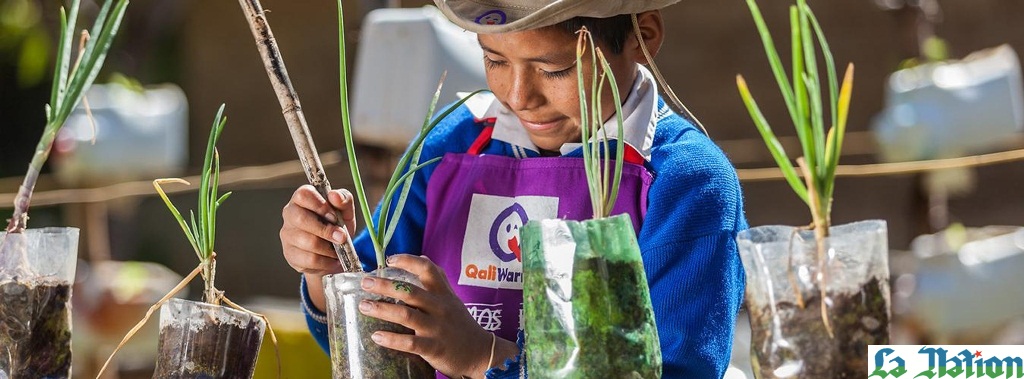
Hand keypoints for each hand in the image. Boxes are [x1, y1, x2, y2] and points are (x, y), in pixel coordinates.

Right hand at [280, 185, 356, 310]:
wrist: (335, 251)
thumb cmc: (337, 226)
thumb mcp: (345, 211)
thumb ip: (344, 199)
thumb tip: (335, 195)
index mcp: (302, 198)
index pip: (303, 195)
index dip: (320, 206)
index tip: (334, 216)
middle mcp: (290, 214)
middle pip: (301, 219)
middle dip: (325, 230)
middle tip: (341, 237)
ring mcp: (287, 235)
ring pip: (307, 242)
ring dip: (328, 248)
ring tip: (338, 250)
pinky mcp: (290, 254)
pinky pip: (309, 260)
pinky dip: (326, 262)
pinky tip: (332, 259)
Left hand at [358, 254, 518, 377]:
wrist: (480, 353)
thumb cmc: (461, 324)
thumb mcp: (452, 298)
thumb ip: (438, 279)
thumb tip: (422, 257)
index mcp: (443, 294)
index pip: (428, 269)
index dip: (408, 261)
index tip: (389, 259)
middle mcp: (439, 307)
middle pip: (411, 292)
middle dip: (385, 285)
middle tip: (365, 282)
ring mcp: (436, 328)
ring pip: (407, 315)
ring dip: (383, 310)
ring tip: (364, 306)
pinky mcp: (434, 348)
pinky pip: (410, 343)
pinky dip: (392, 339)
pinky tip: (376, 336)